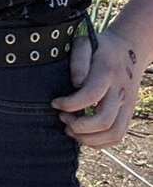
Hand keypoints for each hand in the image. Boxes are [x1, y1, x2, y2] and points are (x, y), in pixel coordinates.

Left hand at [54, 26, 144, 147]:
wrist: (131, 49)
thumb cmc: (101, 47)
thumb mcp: (86, 43)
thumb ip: (78, 60)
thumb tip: (76, 83)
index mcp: (108, 74)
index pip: (90, 96)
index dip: (69, 104)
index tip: (55, 103)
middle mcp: (121, 92)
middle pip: (103, 121)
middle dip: (78, 126)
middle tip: (62, 118)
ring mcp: (127, 105)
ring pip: (113, 134)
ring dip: (88, 138)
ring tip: (70, 129)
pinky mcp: (128, 113)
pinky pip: (118, 136)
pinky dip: (100, 142)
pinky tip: (83, 135)